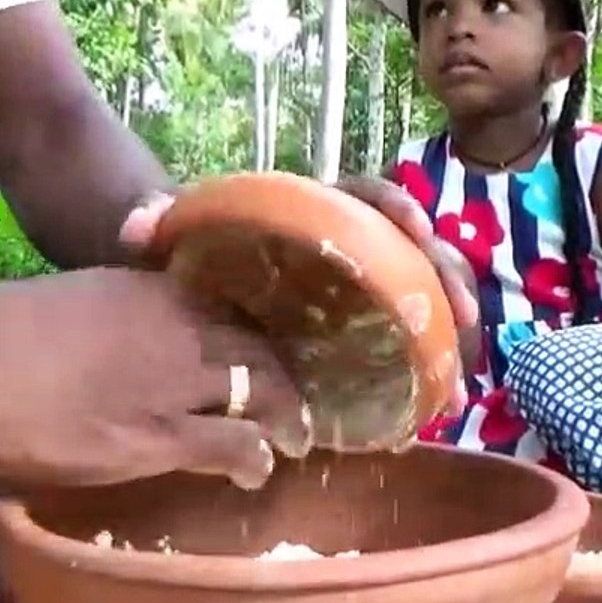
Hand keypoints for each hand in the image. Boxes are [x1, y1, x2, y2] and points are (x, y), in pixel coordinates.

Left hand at [0, 268, 305, 488]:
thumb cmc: (39, 420)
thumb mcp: (127, 452)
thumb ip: (205, 448)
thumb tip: (270, 455)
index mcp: (197, 363)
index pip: (269, 387)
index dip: (289, 418)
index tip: (298, 447)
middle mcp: (185, 316)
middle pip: (253, 344)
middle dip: (276, 378)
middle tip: (283, 412)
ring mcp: (146, 292)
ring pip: (221, 317)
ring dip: (245, 347)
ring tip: (248, 379)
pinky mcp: (111, 281)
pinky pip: (183, 299)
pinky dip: (206, 324)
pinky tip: (190, 343)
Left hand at [118, 178, 479, 416]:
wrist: (180, 275)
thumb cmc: (180, 246)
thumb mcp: (165, 232)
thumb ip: (152, 223)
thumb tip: (135, 226)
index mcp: (307, 212)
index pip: (362, 196)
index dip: (396, 207)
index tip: (418, 229)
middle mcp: (343, 244)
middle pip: (411, 250)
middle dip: (446, 281)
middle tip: (466, 323)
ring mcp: (354, 287)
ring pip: (419, 298)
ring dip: (448, 335)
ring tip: (458, 387)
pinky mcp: (353, 326)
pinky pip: (401, 340)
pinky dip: (423, 368)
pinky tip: (435, 406)